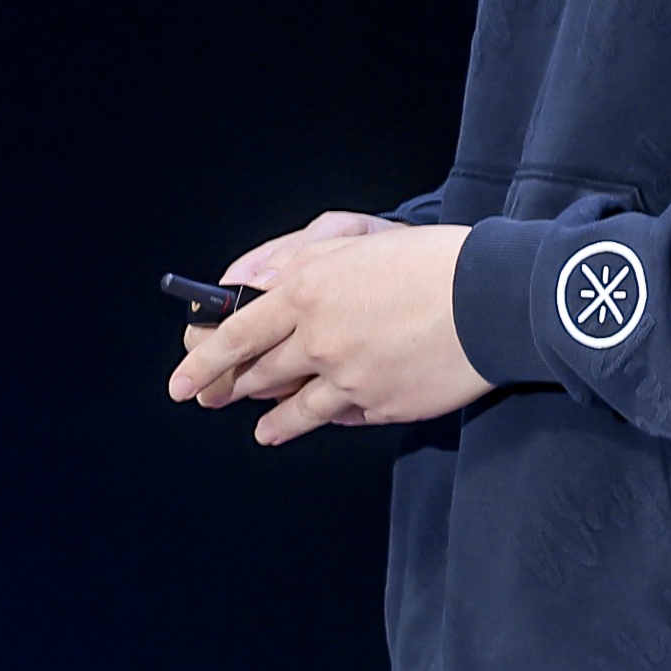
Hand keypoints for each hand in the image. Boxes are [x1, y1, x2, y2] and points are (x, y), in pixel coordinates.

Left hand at [165, 214, 492, 445]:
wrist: (490, 300)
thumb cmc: (428, 261)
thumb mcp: (356, 240)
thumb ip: (299, 258)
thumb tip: (257, 283)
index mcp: (307, 291)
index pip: (236, 333)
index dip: (203, 361)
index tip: (181, 383)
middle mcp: (319, 340)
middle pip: (260, 373)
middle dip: (231, 389)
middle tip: (213, 399)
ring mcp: (349, 380)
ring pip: (296, 409)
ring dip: (275, 421)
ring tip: (263, 430)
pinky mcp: (381, 407)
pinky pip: (343, 418)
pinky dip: (329, 418)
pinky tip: (325, 418)